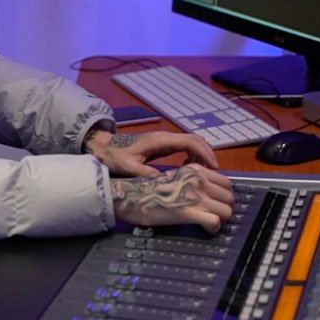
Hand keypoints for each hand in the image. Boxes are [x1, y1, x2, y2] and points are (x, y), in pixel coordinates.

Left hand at [84, 129, 218, 176]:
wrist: (105, 147)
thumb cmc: (115, 156)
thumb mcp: (128, 167)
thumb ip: (145, 173)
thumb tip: (164, 181)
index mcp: (159, 141)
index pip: (189, 141)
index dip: (203, 153)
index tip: (213, 167)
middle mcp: (164, 137)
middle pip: (194, 139)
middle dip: (207, 153)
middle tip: (214, 172)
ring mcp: (164, 139)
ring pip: (190, 141)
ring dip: (201, 154)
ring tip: (204, 173)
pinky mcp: (162, 144)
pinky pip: (184, 146)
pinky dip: (192, 154)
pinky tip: (189, 168)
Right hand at [110, 164, 234, 231]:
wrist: (131, 195)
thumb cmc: (149, 189)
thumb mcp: (176, 176)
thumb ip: (193, 181)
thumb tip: (207, 193)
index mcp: (195, 170)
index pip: (227, 183)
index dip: (225, 196)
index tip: (219, 203)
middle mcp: (199, 180)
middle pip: (230, 197)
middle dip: (226, 208)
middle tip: (217, 215)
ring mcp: (196, 196)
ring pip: (227, 210)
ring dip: (222, 219)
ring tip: (212, 223)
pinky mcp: (190, 212)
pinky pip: (215, 222)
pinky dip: (214, 228)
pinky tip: (206, 229)